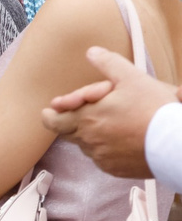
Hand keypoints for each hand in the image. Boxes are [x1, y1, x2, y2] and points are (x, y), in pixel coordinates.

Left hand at [39, 45, 176, 178]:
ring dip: (90, 135)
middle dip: (70, 122)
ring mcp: (100, 157)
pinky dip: (105, 148)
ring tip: (108, 124)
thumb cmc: (154, 108)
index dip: (51, 114)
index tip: (52, 109)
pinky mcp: (113, 168)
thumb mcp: (131, 78)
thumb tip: (91, 52)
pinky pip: (101, 158)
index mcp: (85, 118)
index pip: (53, 121)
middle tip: (79, 114)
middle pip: (67, 133)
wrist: (175, 142)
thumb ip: (108, 64)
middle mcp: (88, 140)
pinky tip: (120, 139)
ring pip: (85, 145)